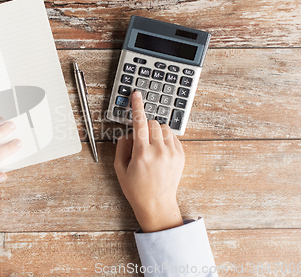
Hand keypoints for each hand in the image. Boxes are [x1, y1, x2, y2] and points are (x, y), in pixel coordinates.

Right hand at [114, 91, 183, 232]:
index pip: (140, 122)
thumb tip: (127, 133)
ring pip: (164, 128)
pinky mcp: (180, 156)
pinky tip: (159, 152)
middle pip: (153, 123)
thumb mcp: (120, 169)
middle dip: (145, 126)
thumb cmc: (136, 189)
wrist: (157, 204)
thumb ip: (121, 147)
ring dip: (156, 132)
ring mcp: (172, 153)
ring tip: (151, 147)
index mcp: (142, 153)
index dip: (137, 106)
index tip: (137, 95)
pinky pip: (173, 137)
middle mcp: (159, 151)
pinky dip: (165, 139)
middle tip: (141, 140)